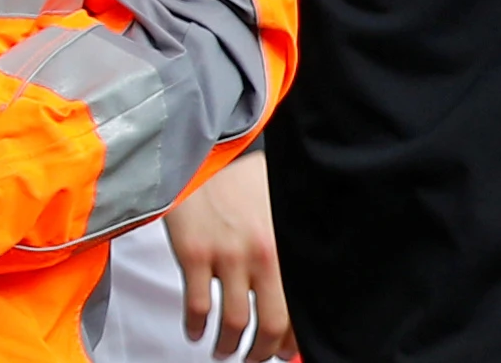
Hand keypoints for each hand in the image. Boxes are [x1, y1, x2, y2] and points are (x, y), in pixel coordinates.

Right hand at [163, 151, 294, 360]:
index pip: (299, 306)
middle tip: (254, 358)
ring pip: (232, 323)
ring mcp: (227, 257)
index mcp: (288, 247)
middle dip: (261, 352)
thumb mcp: (282, 210)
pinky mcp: (194, 256)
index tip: (287, 351)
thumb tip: (306, 288)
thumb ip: (291, 246)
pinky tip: (197, 332)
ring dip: (227, 346)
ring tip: (224, 351)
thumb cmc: (248, 184)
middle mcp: (263, 255)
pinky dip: (196, 328)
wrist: (207, 158)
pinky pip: (198, 307)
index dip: (293, 338)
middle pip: (268, 324)